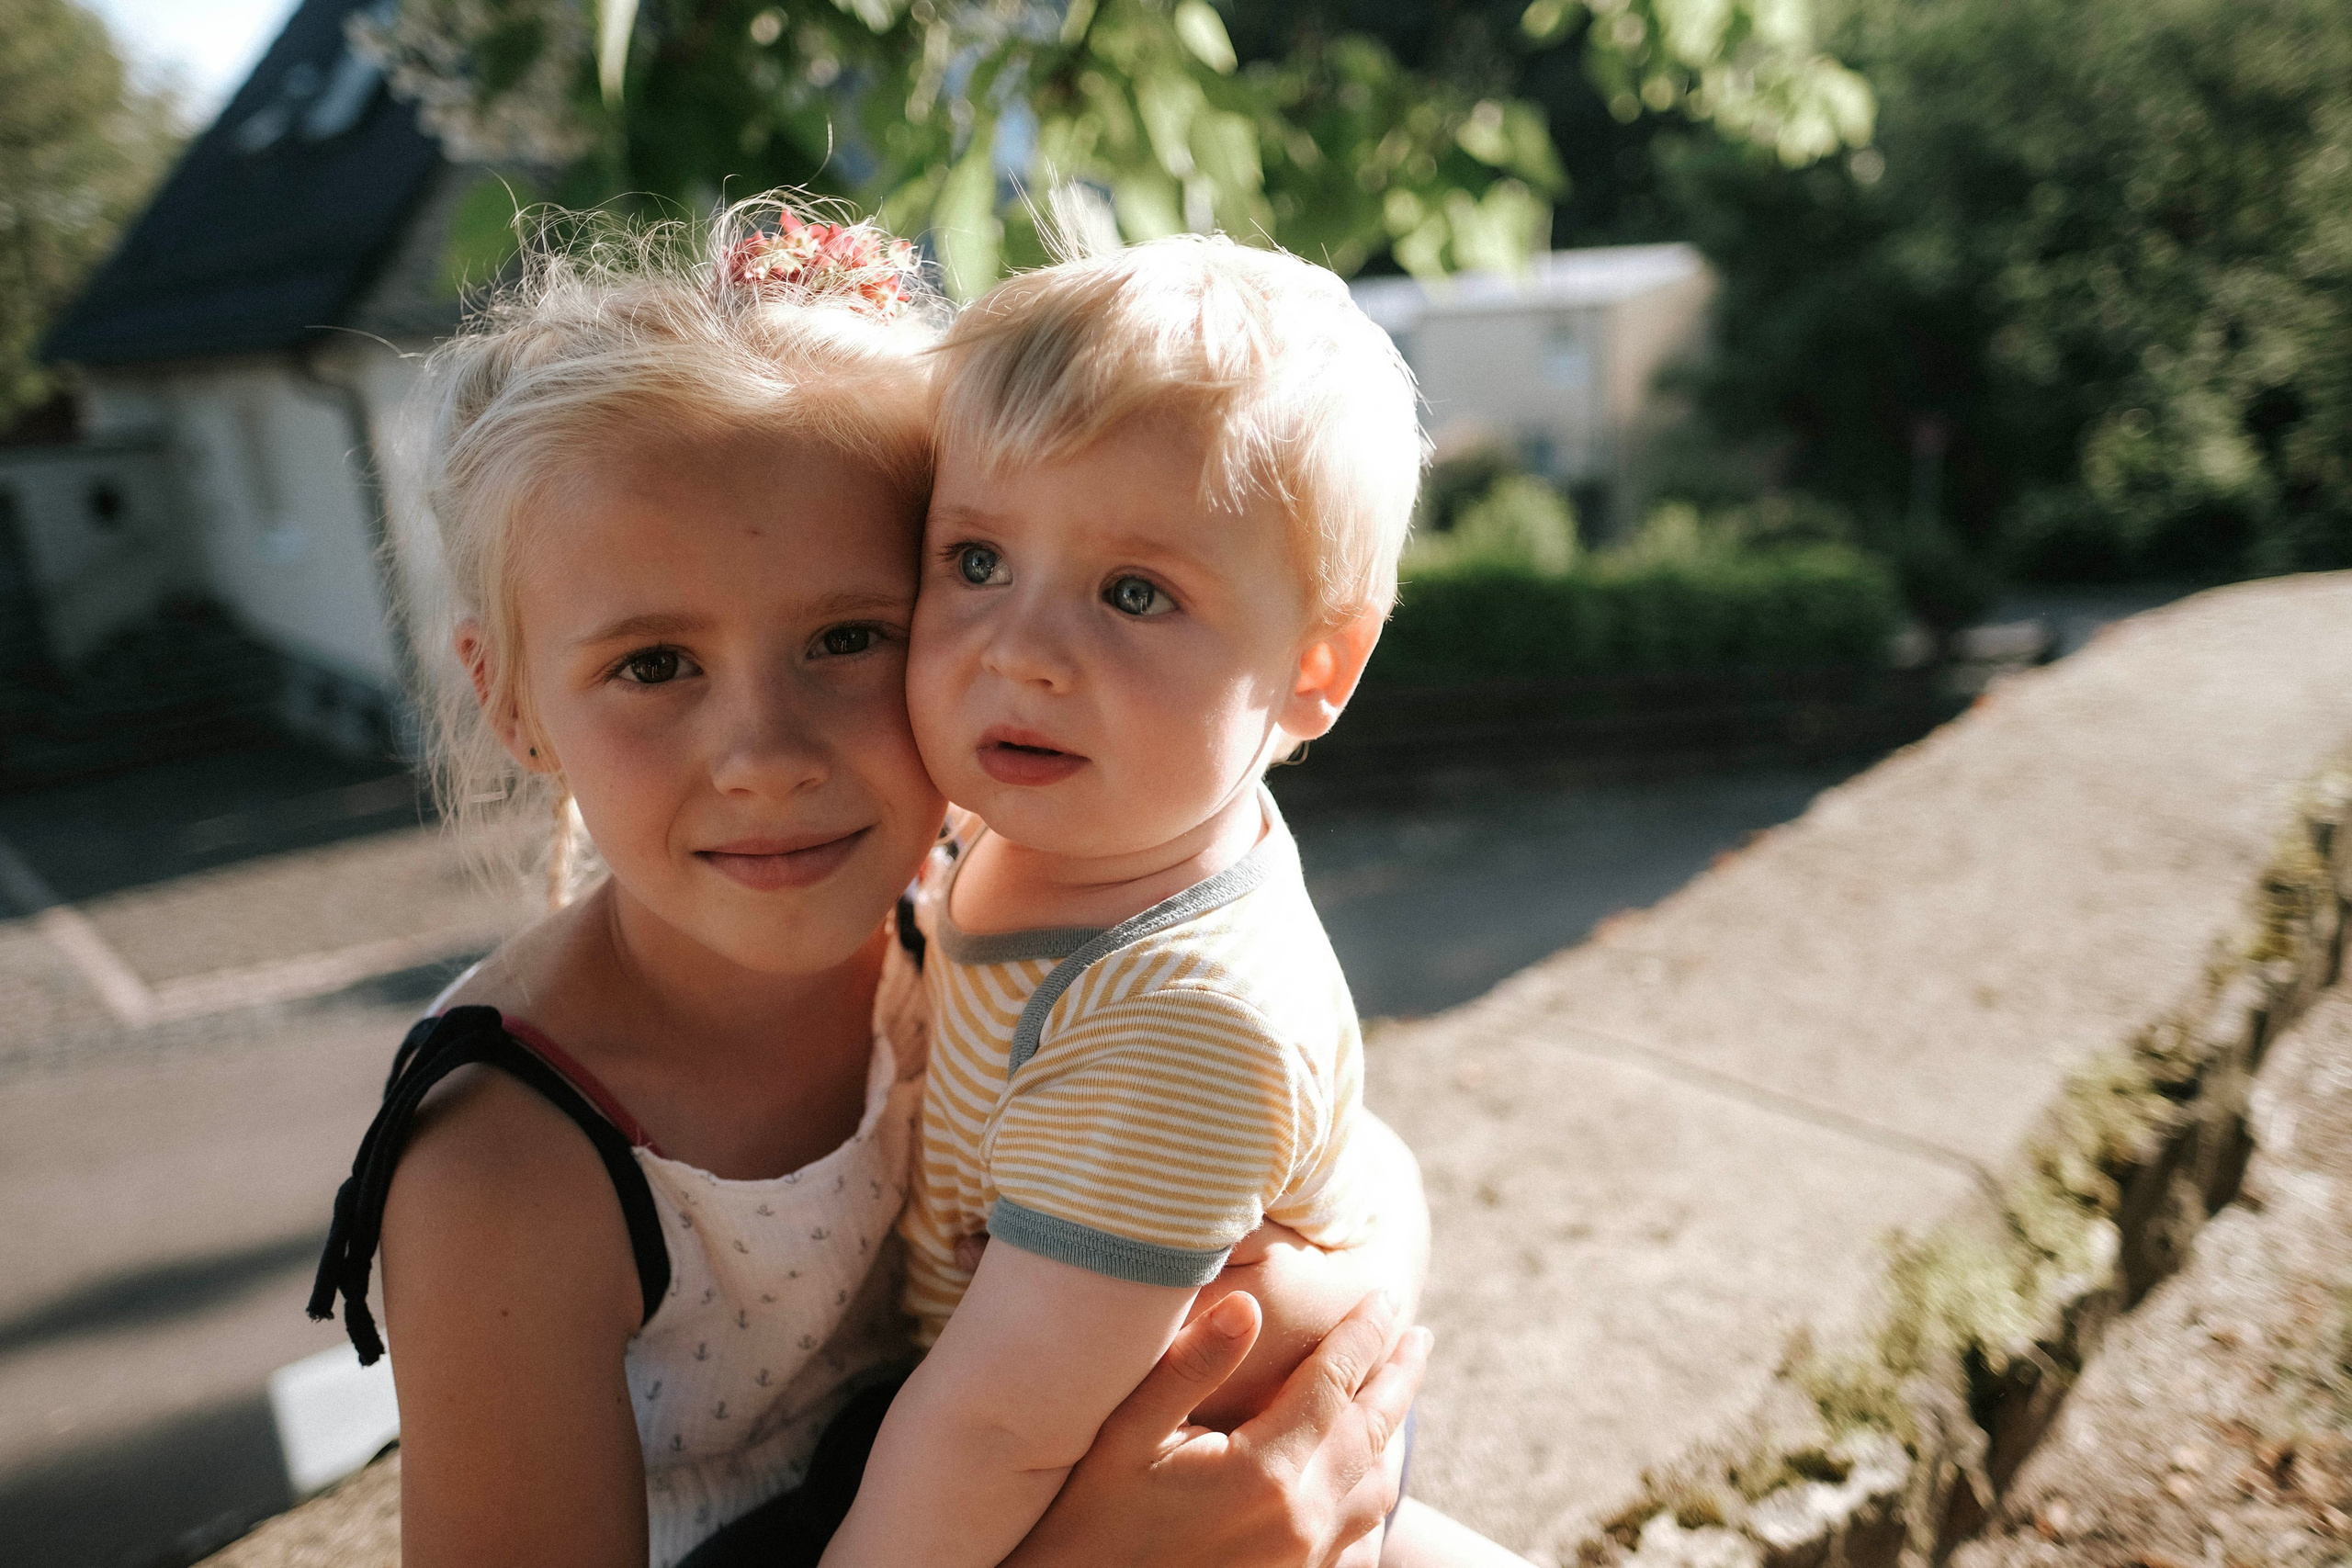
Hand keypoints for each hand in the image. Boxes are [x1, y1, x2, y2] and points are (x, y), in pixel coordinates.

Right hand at [1001, 1290, 1429, 1567]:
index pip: (1335, 1383)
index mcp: (1265, 1472)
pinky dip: (1374, 1495)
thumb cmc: (1089, 1520)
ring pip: (1376, 1488)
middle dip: (1397, 1376)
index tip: (1386, 1296)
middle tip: (1418, 1334)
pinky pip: (1361, 1538)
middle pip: (1371, 1431)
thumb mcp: (1125, 1436)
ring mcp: (1305, 1562)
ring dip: (1392, 1431)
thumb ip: (1189, 1368)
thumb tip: (1247, 1305)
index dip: (1363, 1334)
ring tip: (1399, 1393)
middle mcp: (1301, 1520)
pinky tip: (1369, 1477)